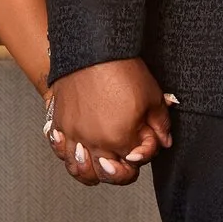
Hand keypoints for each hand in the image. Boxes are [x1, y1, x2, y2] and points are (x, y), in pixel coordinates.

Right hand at [46, 59, 172, 186]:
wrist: (93, 47)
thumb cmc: (121, 68)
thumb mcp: (152, 96)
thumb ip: (160, 124)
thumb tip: (163, 141)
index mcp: (118, 139)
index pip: (133, 163)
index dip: (142, 154)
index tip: (143, 142)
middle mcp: (92, 141)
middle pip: (105, 174)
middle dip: (118, 171)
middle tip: (122, 160)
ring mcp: (72, 132)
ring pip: (78, 169)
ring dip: (90, 170)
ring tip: (98, 162)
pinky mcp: (58, 121)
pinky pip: (58, 148)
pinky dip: (67, 153)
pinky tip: (76, 148)